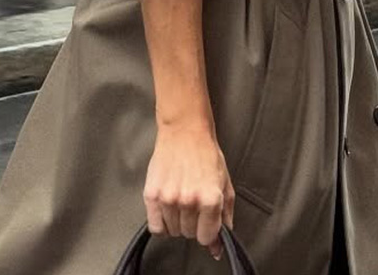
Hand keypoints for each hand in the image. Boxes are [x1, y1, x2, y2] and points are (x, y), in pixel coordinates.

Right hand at [144, 120, 234, 260]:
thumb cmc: (206, 153)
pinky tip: (167, 208)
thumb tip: (218, 247)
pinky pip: (156, 227)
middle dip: (193, 223)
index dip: (207, 231)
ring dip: (177, 221)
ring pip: (173, 231)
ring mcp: (169, 198)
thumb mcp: (225, 183)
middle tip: (193, 204)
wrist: (185, 130)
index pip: (206, 237)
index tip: (205, 221)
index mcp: (210, 198)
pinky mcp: (152, 194)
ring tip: (180, 199)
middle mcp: (189, 200)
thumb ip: (225, 217)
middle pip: (189, 234)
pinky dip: (161, 223)